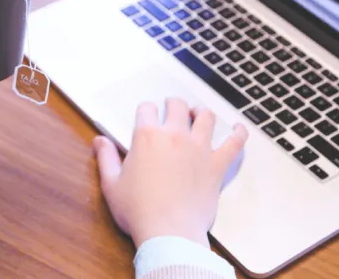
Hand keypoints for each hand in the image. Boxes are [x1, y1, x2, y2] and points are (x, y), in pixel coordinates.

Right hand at [94, 98, 247, 248]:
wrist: (169, 233)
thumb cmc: (138, 211)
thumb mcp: (111, 184)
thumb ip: (106, 158)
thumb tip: (99, 140)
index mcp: (147, 137)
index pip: (147, 109)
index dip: (146, 110)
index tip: (146, 116)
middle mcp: (174, 136)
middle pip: (177, 106)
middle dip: (173, 104)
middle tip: (172, 108)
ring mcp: (199, 148)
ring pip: (206, 117)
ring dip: (201, 112)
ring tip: (198, 114)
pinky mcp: (216, 165)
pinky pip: (234, 143)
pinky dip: (239, 133)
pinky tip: (239, 128)